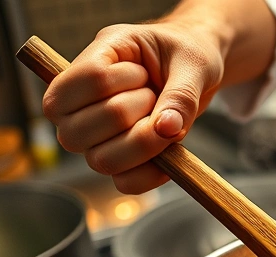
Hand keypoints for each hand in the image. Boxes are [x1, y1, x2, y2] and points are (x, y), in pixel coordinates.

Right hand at [41, 0, 275, 193]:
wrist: (200, 69)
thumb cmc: (188, 55)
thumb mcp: (193, 63)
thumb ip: (182, 93)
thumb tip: (167, 129)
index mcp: (98, 57)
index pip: (76, 84)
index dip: (115, 85)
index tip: (143, 71)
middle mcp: (85, 100)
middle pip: (75, 132)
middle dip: (126, 117)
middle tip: (152, 95)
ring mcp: (99, 133)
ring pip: (99, 161)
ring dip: (140, 144)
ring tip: (160, 119)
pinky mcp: (122, 157)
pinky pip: (124, 182)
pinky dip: (151, 174)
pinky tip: (171, 153)